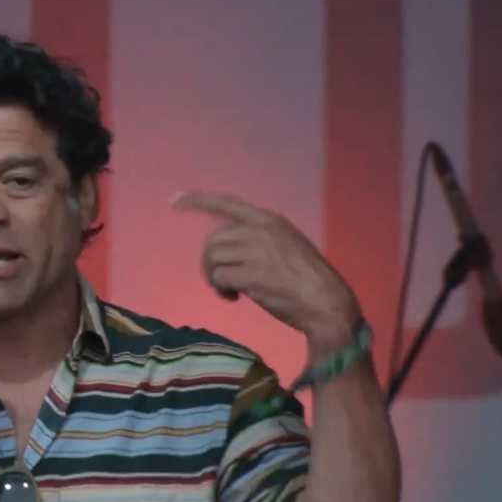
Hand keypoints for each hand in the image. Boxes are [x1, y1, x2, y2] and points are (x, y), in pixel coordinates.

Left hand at [173, 190, 361, 343]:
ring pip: (212, 258)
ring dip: (213, 277)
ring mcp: (254, 251)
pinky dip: (220, 290)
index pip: (227, 203)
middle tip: (220, 281)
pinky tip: (233, 298)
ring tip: (228, 291)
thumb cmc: (309, 278)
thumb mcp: (287, 245)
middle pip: (213, 240)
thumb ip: (259, 240)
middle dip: (209, 262)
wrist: (326, 302)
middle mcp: (259, 230)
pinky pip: (218, 277)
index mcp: (269, 220)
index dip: (198, 200)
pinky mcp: (250, 274)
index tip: (175, 199)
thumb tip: (229, 250)